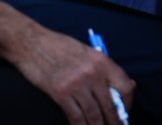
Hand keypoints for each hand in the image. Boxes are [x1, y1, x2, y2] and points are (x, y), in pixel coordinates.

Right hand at [9, 27, 135, 124]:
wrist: (32, 44)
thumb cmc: (61, 46)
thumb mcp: (88, 52)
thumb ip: (105, 69)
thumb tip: (125, 85)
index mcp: (102, 60)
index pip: (124, 86)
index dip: (128, 102)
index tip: (125, 111)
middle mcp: (92, 73)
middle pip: (110, 105)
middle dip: (115, 121)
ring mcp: (76, 84)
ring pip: (94, 114)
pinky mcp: (60, 94)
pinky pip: (75, 116)